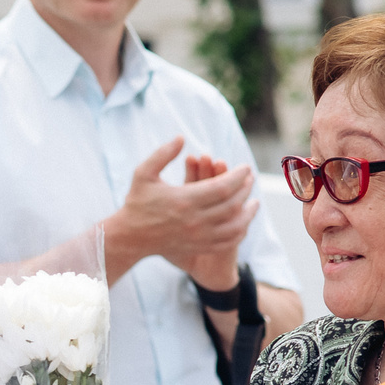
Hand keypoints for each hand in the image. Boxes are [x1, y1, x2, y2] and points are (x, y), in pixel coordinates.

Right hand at [108, 136, 257, 281]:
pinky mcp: (199, 247)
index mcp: (184, 200)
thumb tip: (181, 137)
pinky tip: (243, 222)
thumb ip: (163, 154)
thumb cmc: (137, 202)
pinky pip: (228, 242)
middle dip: (245, 189)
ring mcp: (198, 237)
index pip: (223, 186)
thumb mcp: (144, 173)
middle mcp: (195, 220)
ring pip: (235, 225)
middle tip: (250, 179)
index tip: (245, 167)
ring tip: (254, 202)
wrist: (130, 237)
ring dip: (248, 213)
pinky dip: (239, 232)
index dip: (238, 176)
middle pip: (232, 204)